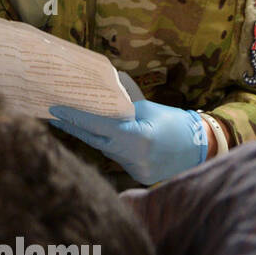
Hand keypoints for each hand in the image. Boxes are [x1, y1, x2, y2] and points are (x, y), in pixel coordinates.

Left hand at [48, 99, 208, 185]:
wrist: (202, 149)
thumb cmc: (177, 124)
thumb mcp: (149, 108)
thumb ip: (126, 99)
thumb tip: (110, 80)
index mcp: (136, 138)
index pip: (97, 126)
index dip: (75, 117)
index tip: (55, 109)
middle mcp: (132, 157)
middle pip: (94, 140)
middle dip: (73, 126)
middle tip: (53, 114)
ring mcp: (134, 169)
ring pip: (103, 149)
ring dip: (88, 135)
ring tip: (67, 121)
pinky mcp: (136, 175)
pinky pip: (115, 157)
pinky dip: (106, 145)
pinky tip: (93, 134)